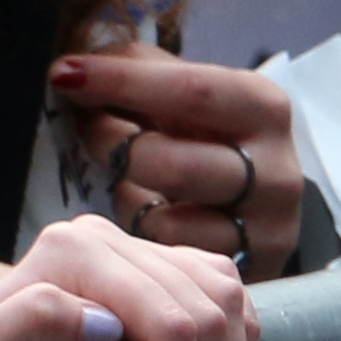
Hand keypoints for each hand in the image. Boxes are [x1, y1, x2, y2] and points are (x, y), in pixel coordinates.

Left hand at [53, 45, 299, 274]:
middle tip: (90, 132)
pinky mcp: (252, 272)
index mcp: (261, 107)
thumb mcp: (175, 84)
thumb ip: (130, 67)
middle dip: (112, 146)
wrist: (248, 195)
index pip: (190, 92)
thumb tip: (71, 73)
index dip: (121, 82)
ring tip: (128, 177)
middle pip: (172, 166)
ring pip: (166, 222)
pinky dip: (143, 233)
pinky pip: (170, 259)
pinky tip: (149, 212)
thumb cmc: (196, 128)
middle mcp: (278, 171)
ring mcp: (269, 230)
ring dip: (127, 197)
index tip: (63, 73)